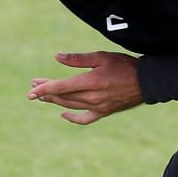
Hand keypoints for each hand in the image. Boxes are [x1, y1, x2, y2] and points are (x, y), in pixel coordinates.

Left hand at [27, 51, 142, 124]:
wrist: (146, 82)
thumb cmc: (124, 65)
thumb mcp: (101, 57)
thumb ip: (78, 59)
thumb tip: (57, 57)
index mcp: (90, 82)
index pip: (61, 87)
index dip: (44, 88)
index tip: (31, 89)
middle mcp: (92, 97)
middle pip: (62, 96)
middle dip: (46, 92)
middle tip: (32, 88)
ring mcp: (97, 107)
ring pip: (70, 106)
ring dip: (54, 101)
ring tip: (42, 96)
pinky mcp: (103, 112)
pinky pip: (84, 119)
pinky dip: (72, 118)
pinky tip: (63, 114)